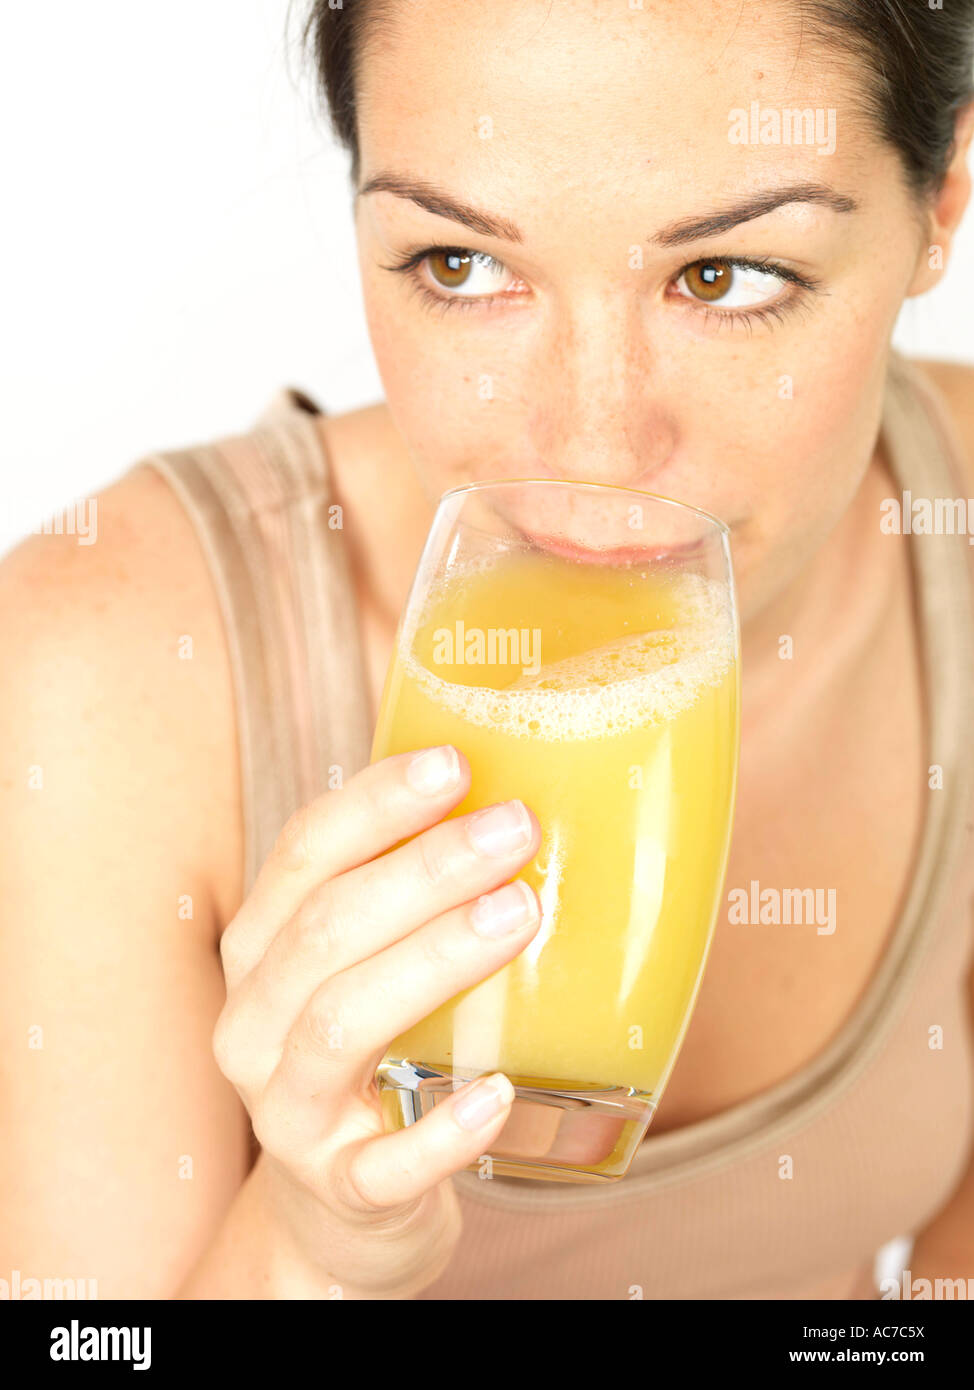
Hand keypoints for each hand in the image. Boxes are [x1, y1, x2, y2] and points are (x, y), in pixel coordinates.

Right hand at [212, 745, 540, 1297]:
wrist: (341, 1206)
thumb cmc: (374, 1052)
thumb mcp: (366, 963)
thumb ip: (409, 892)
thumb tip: (517, 789)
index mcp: (261, 947)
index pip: (304, 852)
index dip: (375, 802)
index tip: (456, 763)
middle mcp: (254, 1022)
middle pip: (325, 929)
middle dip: (422, 870)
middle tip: (515, 829)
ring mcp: (289, 1112)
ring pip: (341, 1025)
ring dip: (433, 960)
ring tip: (519, 914)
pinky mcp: (340, 1189)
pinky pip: (385, 1164)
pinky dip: (443, 1129)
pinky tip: (499, 1093)